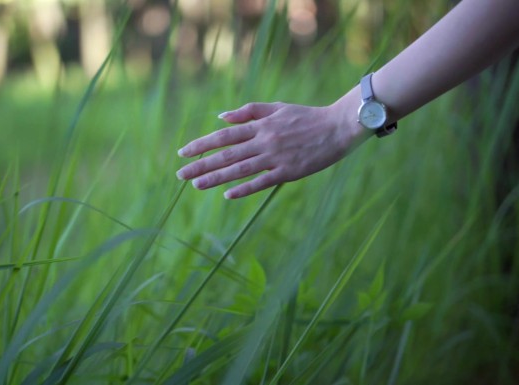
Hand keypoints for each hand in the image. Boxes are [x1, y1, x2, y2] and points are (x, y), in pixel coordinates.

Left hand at [176, 93, 370, 198]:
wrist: (338, 127)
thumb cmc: (307, 117)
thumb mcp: (277, 107)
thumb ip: (250, 111)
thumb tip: (222, 117)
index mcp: (261, 125)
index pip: (224, 135)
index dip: (202, 144)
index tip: (184, 153)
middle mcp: (264, 141)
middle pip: (227, 154)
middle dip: (201, 164)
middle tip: (180, 175)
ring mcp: (276, 157)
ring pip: (240, 169)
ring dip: (216, 178)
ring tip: (196, 185)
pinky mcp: (288, 171)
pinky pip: (262, 181)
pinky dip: (245, 188)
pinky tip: (228, 195)